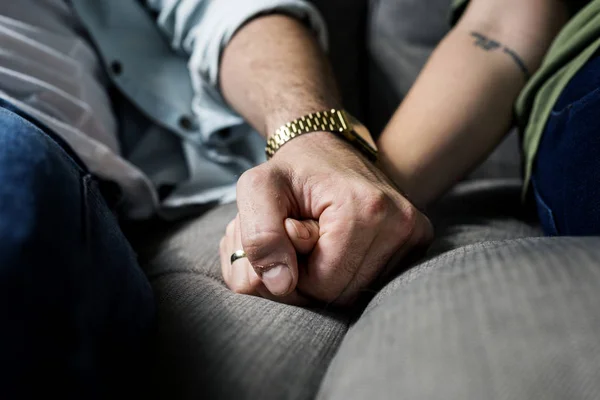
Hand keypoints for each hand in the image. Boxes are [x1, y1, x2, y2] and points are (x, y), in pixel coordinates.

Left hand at [224, 132, 432, 304]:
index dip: (296, 271)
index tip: (292, 234)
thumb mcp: (257, 190)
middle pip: (346, 294)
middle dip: (314, 276)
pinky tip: (342, 242)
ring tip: (322, 237)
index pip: (324, 284)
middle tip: (304, 236)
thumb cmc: (290, 170)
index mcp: (365, 208)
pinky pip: (376, 280)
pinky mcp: (419, 239)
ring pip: (361, 291)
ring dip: (331, 274)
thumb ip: (260, 237)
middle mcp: (400, 221)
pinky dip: (352, 270)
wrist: (327, 147)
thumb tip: (280, 285)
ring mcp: (415, 231)